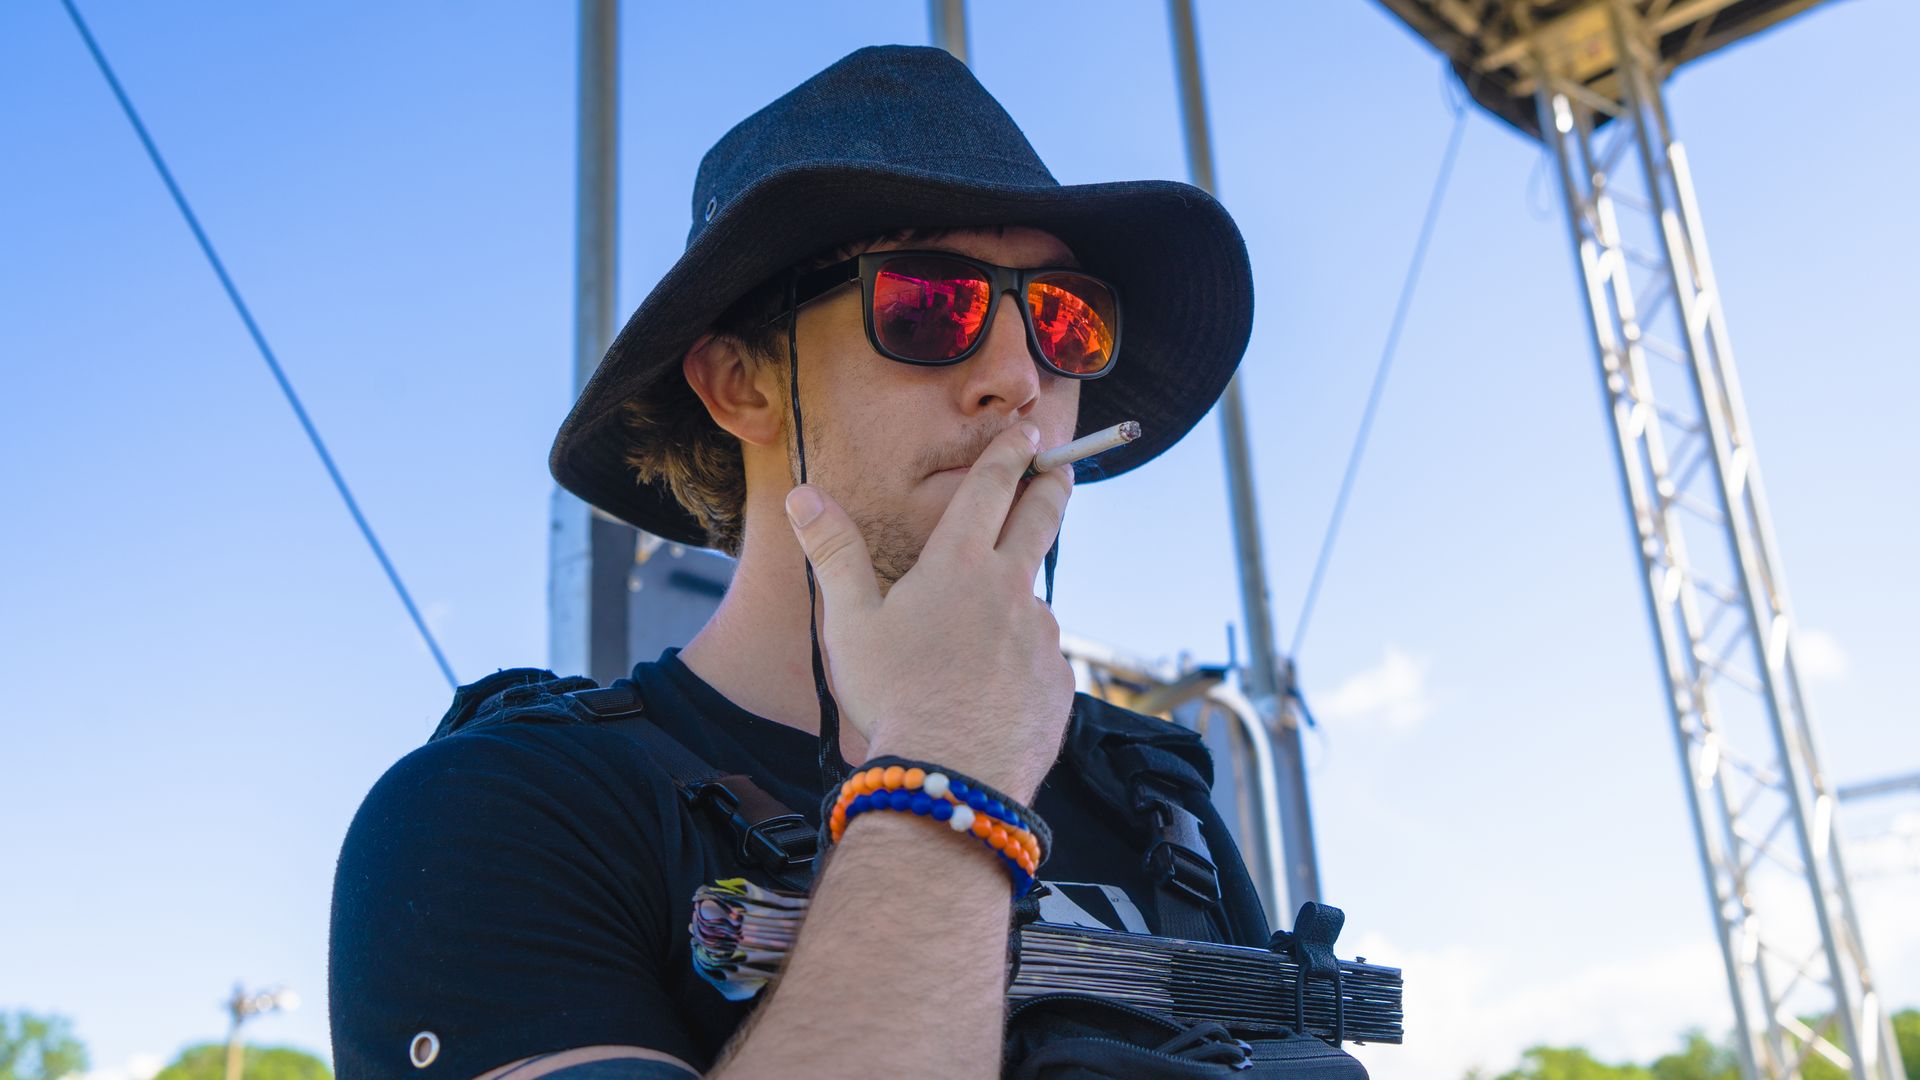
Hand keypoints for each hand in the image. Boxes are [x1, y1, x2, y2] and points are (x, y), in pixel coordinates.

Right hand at [785, 421, 1076, 801]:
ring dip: (1017, 603)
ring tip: (980, 643)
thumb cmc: (893, 697)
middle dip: (1052, 487)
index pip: (991, 490)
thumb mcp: (850, 623)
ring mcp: (1042, 635)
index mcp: (959, 565)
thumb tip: (803, 495)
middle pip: (1040, 522)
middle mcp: (1010, 589)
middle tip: (1064, 469)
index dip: (1010, 454)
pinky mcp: (1059, 681)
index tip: (1029, 433)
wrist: (952, 777)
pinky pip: (1039, 661)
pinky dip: (1020, 665)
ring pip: (1033, 602)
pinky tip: (992, 694)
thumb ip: (833, 553)